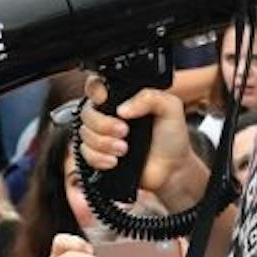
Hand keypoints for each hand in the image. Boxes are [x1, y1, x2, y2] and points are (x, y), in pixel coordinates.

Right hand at [75, 73, 192, 195]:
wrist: (172, 170)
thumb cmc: (172, 138)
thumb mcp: (170, 108)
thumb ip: (149, 97)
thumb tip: (123, 108)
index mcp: (124, 99)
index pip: (97, 86)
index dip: (95, 91)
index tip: (104, 99)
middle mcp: (110, 115)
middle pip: (87, 112)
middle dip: (103, 124)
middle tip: (124, 131)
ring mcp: (104, 136)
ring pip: (85, 133)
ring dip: (103, 143)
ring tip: (124, 149)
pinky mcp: (100, 155)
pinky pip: (85, 153)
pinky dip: (99, 158)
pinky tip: (114, 161)